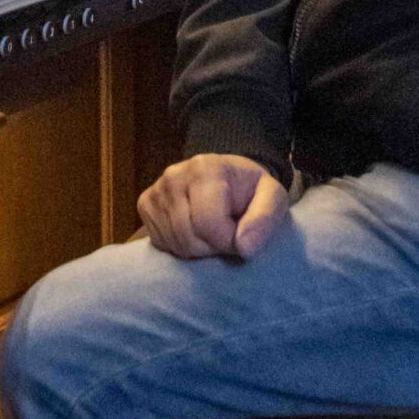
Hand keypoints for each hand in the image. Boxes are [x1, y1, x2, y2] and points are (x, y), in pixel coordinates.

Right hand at [136, 154, 289, 258]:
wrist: (228, 179)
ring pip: (174, 244)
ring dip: (197, 250)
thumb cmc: (251, 191)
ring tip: (212, 234)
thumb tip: (244, 247)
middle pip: (188, 238)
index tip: (240, 235)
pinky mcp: (145, 204)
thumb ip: (265, 219)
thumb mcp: (273, 198)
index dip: (228, 241)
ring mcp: (156, 190)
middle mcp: (174, 174)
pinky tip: (194, 233)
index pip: (208, 225)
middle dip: (212, 248)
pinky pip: (160, 243)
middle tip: (227, 235)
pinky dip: (179, 247)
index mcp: (206, 168)